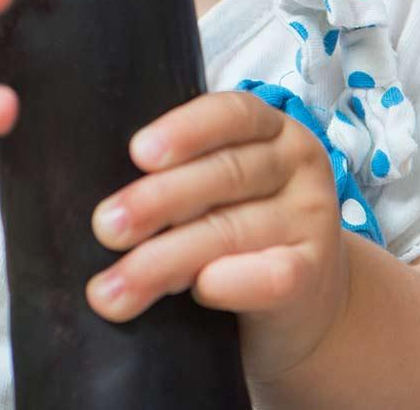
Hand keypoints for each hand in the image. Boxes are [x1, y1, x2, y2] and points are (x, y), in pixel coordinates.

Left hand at [85, 90, 349, 383]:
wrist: (306, 305)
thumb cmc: (240, 231)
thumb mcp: (217, 190)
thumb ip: (179, 176)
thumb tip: (103, 200)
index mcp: (270, 128)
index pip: (231, 113)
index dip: (184, 130)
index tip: (137, 152)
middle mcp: (297, 163)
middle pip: (224, 173)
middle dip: (157, 201)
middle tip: (104, 227)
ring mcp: (312, 218)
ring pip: (232, 230)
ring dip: (164, 260)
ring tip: (112, 288)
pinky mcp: (315, 275)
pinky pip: (273, 275)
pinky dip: (232, 281)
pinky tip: (199, 291)